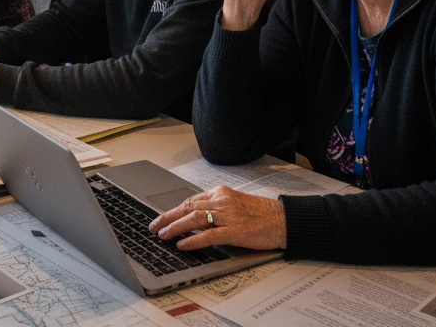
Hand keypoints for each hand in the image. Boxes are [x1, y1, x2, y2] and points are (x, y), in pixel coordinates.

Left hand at [149, 185, 286, 251]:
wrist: (282, 219)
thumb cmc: (259, 214)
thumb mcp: (234, 205)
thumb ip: (215, 208)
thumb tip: (193, 219)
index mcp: (220, 193)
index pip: (190, 200)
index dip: (173, 210)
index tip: (161, 218)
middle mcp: (222, 201)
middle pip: (188, 206)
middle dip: (167, 216)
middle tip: (153, 225)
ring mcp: (228, 215)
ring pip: (195, 217)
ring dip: (176, 226)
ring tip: (163, 234)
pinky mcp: (236, 230)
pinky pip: (210, 234)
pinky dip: (194, 239)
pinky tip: (183, 244)